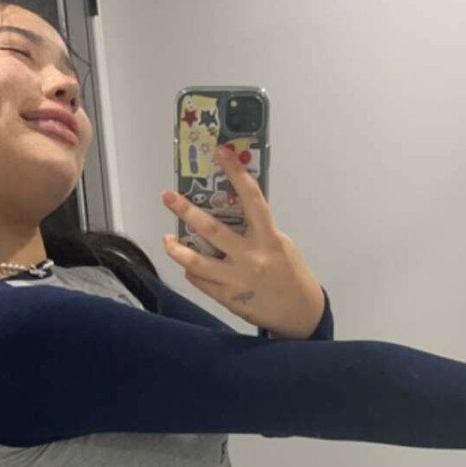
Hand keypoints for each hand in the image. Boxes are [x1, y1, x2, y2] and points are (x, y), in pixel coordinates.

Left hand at [161, 144, 322, 337]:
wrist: (299, 312)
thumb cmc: (289, 272)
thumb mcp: (280, 245)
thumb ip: (257, 230)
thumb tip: (228, 212)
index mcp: (269, 239)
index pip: (252, 200)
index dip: (236, 174)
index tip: (221, 153)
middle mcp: (251, 258)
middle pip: (212, 230)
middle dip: (187, 210)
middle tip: (168, 196)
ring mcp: (236, 280)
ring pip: (197, 262)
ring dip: (176, 249)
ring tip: (166, 239)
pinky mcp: (227, 298)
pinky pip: (201, 281)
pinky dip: (191, 269)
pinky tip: (188, 263)